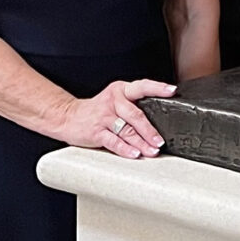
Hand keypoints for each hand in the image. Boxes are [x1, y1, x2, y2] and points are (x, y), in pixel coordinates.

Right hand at [59, 78, 175, 158]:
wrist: (68, 117)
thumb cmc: (98, 110)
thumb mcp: (115, 100)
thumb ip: (133, 105)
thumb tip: (161, 119)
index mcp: (121, 89)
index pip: (142, 86)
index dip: (158, 88)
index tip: (172, 91)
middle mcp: (113, 101)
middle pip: (136, 114)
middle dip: (150, 130)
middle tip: (160, 141)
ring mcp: (104, 116)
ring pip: (127, 130)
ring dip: (141, 143)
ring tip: (152, 151)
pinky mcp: (96, 132)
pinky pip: (114, 141)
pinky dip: (125, 149)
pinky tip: (134, 154)